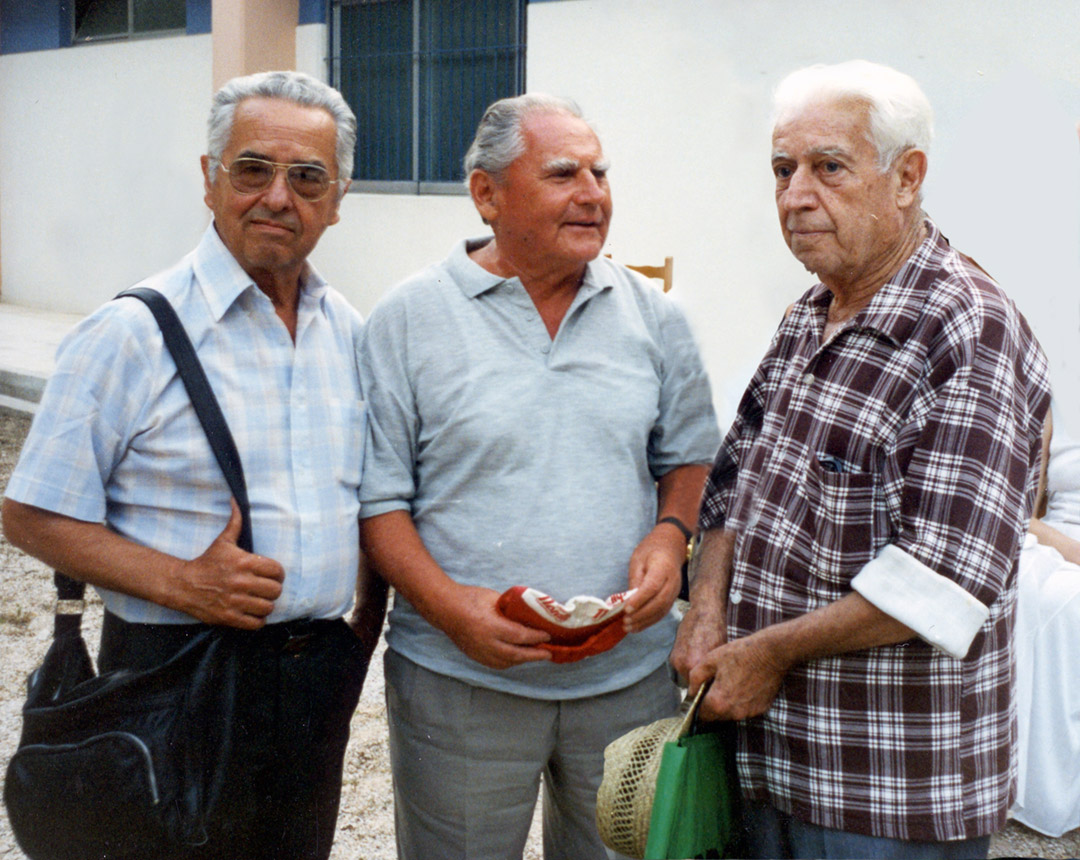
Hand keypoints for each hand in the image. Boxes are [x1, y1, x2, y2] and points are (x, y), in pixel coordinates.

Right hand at [168, 500, 284, 628]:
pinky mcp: (229, 618)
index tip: (273, 575)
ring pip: (268, 608)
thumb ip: (235, 522)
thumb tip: (236, 501)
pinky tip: (252, 613)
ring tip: (260, 601)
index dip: (278, 574)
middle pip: (275, 591)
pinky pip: (255, 624)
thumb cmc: (206, 562)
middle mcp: (241, 582)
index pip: (277, 571)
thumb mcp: (222, 541)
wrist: (182, 584)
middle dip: (274, 590)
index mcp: (243, 562)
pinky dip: (258, 620)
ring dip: (266, 605)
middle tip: (267, 589)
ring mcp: (235, 601)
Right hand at [439, 584, 551, 669]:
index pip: (520, 636)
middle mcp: (486, 643)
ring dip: (523, 660)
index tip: (548, 635)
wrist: (444, 608)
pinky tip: (517, 657)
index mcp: (491, 626)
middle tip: (548, 653)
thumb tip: (526, 615)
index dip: (536, 637)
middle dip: (534, 655)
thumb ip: (510, 610)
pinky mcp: (474, 656)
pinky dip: (509, 662)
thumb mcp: (494, 599)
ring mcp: (479, 652)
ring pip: (506, 662)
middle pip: (516, 655)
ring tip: (535, 655)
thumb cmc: (469, 598)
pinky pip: (496, 664)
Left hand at [622, 527, 683, 633]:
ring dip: (645, 621)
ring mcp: (675, 591)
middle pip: (659, 602)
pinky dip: (650, 621)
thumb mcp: (638, 559)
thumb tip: (629, 600)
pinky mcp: (673, 597)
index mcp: (663, 567)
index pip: (652, 587)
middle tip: (625, 621)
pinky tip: (638, 626)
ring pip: (662, 610)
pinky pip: (663, 611)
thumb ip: (635, 579)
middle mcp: (672, 581)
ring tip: (628, 628)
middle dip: (641, 614)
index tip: (626, 609)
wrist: (671, 546)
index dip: (639, 599)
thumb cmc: (651, 550)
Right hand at [669, 598, 725, 684]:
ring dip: (693, 676)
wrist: (704, 612)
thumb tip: (716, 687)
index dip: (708, 691)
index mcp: (696, 665)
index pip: (702, 690)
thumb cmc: (716, 631)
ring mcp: (676, 660)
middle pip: (692, 686)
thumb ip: (715, 673)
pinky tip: (696, 659)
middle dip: (700, 684)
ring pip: (685, 678)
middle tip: (710, 678)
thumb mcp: (720, 655)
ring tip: (703, 667)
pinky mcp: (672, 656)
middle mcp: (683, 664)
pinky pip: (680, 670)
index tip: (714, 689)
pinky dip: (687, 667)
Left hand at [688, 633, 786, 721]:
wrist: (771, 653)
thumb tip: (692, 691)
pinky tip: (744, 686)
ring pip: (730, 714)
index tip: (701, 695)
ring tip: (731, 683)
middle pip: (716, 716)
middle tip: (716, 685)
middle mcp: (733, 713)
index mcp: (718, 702)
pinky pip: (745, 710)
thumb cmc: (740, 654)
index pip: (701, 715)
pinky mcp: (760, 709)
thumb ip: (696, 677)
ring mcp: (749, 713)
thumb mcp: (710, 660)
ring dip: (727, 704)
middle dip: (712, 704)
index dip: (698, 705)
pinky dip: (741, 702)